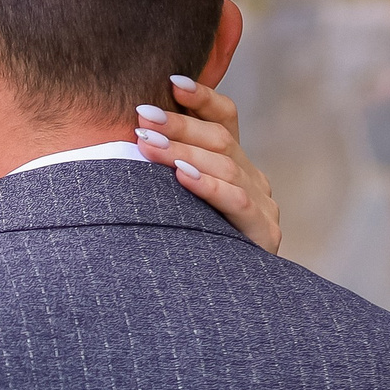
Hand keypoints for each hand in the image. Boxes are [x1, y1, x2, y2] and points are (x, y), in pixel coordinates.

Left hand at [136, 75, 281, 254]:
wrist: (223, 308)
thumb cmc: (184, 250)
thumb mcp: (173, 205)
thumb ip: (164, 171)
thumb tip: (125, 136)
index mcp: (236, 167)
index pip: (226, 119)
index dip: (202, 98)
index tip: (172, 81)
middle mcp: (254, 181)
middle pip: (221, 139)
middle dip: (179, 124)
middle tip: (142, 115)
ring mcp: (263, 207)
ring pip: (225, 165)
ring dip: (184, 151)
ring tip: (148, 144)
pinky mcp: (264, 235)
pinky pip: (236, 203)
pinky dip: (208, 186)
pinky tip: (181, 177)